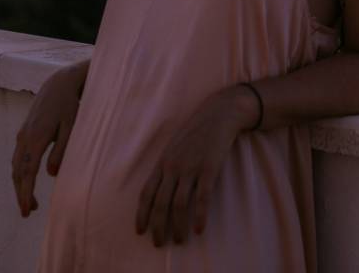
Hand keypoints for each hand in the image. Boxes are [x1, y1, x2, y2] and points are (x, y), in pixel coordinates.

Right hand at [12, 60, 86, 217]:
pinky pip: (18, 157)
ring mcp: (22, 135)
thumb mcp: (71, 127)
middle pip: (17, 172)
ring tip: (32, 202)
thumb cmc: (70, 106)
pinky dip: (21, 172)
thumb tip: (51, 174)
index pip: (27, 173)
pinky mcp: (24, 132)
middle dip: (21, 194)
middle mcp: (24, 138)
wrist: (58, 84)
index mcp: (36, 138)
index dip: (25, 193)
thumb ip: (62, 150)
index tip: (26, 210)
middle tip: (28, 212)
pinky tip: (29, 180)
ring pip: (16, 166)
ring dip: (20, 185)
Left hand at [134, 85, 257, 245]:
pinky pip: (201, 199)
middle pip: (160, 204)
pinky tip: (199, 229)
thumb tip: (159, 187)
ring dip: (177, 226)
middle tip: (159, 243)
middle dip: (157, 227)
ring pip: (178, 205)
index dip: (142, 214)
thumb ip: (166, 166)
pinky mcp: (208, 170)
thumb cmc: (197, 130)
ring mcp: (190, 168)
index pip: (146, 193)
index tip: (140, 231)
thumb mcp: (174, 146)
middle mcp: (173, 167)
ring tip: (179, 240)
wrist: (218, 114)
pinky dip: (199, 216)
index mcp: (162, 162)